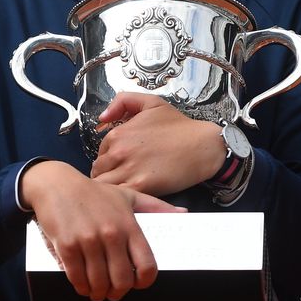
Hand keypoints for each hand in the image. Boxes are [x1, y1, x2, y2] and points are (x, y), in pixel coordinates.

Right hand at [20, 161, 184, 300]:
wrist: (56, 184)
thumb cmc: (94, 193)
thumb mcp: (127, 196)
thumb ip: (156, 207)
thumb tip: (184, 213)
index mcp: (129, 225)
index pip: (146, 265)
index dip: (144, 282)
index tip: (137, 284)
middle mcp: (111, 234)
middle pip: (122, 281)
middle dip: (117, 293)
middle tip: (112, 292)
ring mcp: (88, 241)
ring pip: (99, 284)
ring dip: (98, 293)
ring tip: (96, 291)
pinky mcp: (67, 246)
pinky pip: (77, 278)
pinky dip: (80, 287)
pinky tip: (82, 284)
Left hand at [90, 92, 225, 196]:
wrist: (203, 146)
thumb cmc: (180, 127)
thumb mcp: (151, 102)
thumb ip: (123, 101)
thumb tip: (102, 118)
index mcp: (118, 134)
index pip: (99, 153)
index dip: (108, 161)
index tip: (119, 165)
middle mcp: (119, 152)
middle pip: (98, 172)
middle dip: (106, 177)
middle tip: (120, 180)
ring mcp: (128, 170)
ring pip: (103, 186)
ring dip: (110, 190)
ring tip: (124, 191)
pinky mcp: (140, 186)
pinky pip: (118, 196)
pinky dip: (120, 199)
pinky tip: (131, 197)